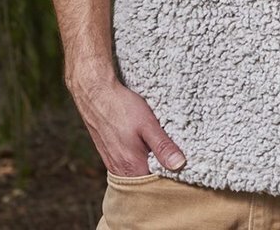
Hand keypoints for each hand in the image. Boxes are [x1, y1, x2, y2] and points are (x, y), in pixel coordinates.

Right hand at [69, 74, 185, 175]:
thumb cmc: (121, 107)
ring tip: (161, 151)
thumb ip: (163, 146)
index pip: (156, 185)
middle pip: (146, 182)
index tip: (184, 168)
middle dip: (160, 173)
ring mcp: (113, 164)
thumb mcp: (147, 124)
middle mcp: (121, 172)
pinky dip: (139, 160)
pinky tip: (145, 147)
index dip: (171, 178)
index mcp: (132, 168)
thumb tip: (179, 164)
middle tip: (175, 158)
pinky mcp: (109, 156)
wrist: (95, 94)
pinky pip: (127, 166)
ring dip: (149, 166)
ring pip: (137, 174)